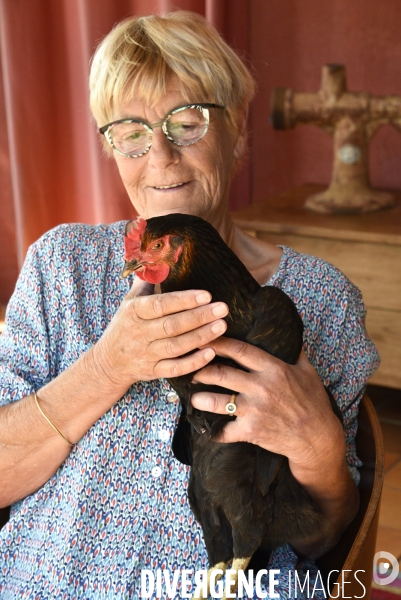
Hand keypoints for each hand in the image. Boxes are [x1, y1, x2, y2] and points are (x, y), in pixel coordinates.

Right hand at [91, 278, 228, 392]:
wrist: (109, 361)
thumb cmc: (125, 325)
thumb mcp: (129, 301)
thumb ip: (147, 282)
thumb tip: (160, 258)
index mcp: (134, 311)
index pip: (160, 305)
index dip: (184, 300)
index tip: (206, 295)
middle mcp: (139, 333)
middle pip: (172, 325)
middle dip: (199, 317)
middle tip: (222, 309)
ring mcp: (146, 354)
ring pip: (176, 346)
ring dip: (200, 336)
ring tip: (221, 326)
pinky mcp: (153, 371)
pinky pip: (175, 369)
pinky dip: (193, 362)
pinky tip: (210, 352)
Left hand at [191, 338, 344, 472]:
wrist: (317, 438)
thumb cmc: (313, 403)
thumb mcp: (308, 372)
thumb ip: (295, 353)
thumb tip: (289, 333)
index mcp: (273, 369)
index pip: (239, 350)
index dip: (218, 343)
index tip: (204, 339)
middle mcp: (261, 387)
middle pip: (221, 373)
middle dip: (201, 370)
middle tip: (192, 370)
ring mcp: (254, 410)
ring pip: (217, 401)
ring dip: (200, 399)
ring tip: (193, 398)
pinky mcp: (251, 431)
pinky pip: (224, 431)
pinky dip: (214, 432)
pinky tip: (207, 430)